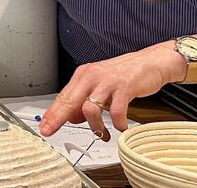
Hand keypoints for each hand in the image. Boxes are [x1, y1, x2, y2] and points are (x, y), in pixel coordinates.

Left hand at [39, 42, 182, 140]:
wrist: (152, 61)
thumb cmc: (126, 74)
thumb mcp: (101, 84)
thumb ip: (86, 99)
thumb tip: (72, 118)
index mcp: (84, 75)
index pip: (63, 96)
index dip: (52, 112)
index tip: (45, 125)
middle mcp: (92, 76)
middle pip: (69, 100)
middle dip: (58, 117)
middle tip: (50, 130)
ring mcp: (108, 81)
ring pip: (89, 107)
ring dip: (94, 126)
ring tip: (102, 134)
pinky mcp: (124, 87)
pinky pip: (116, 111)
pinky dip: (117, 123)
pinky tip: (120, 127)